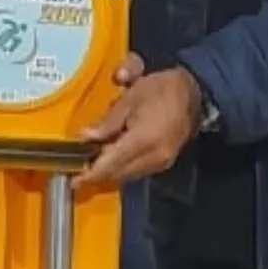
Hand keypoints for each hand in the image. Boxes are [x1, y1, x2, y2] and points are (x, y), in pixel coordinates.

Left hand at [75, 66, 200, 187]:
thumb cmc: (161, 89)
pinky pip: (138, 171)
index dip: (90, 173)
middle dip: (98, 174)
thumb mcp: (130, 98)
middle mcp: (154, 157)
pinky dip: (123, 167)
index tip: (74, 178)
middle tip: (79, 171)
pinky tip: (113, 158)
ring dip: (110, 171)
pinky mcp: (165, 162)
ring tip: (93, 164)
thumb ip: (108, 122)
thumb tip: (87, 137)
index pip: (110, 164)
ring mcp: (161, 162)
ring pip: (128, 175)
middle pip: (118, 173)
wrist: (193, 93)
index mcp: (144, 140)